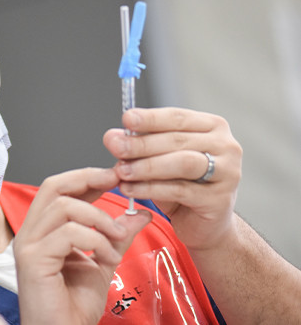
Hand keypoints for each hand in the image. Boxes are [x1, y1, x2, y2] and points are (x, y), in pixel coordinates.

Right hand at [15, 168, 151, 324]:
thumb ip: (117, 235)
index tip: (117, 175)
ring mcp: (28, 246)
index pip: (59, 188)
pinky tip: (107, 257)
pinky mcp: (32, 261)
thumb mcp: (104, 261)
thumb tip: (140, 211)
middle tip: (118, 182)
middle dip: (89, 179)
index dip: (87, 176)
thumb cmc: (75, 306)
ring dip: (99, 218)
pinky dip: (95, 240)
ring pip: (63, 207)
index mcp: (43, 230)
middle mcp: (30, 233)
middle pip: (53, 186)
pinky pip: (67, 234)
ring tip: (118, 237)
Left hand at [103, 107, 242, 249]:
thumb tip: (112, 136)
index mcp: (212, 127)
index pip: (177, 117)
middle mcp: (226, 146)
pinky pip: (180, 190)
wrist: (204, 224)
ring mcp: (228, 172)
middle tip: (115, 147)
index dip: (150, 118)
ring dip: (147, 166)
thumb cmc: (180, 185)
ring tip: (121, 171)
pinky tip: (130, 189)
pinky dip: (151, 188)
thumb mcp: (157, 161)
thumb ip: (138, 148)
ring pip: (182, 163)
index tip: (126, 119)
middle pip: (177, 140)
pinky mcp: (220, 199)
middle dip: (142, 143)